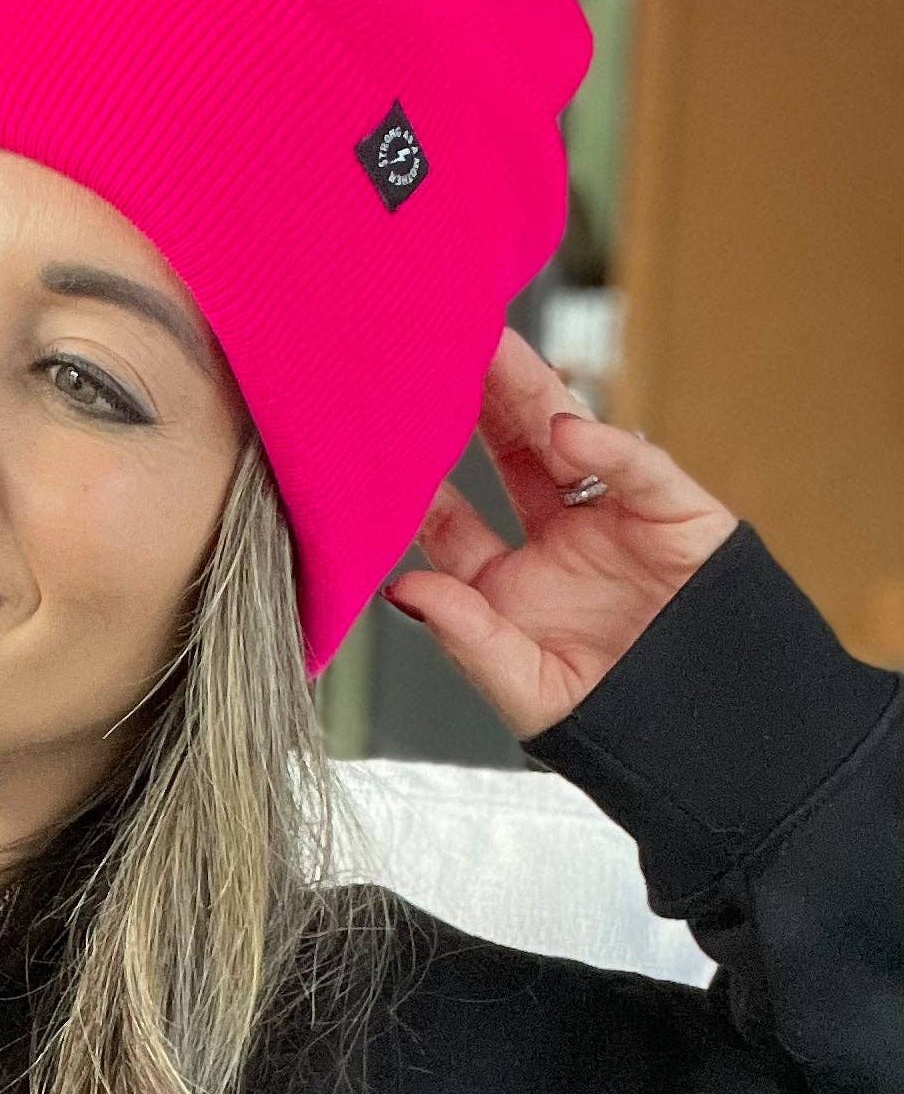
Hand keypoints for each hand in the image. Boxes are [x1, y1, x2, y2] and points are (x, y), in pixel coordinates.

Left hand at [380, 326, 739, 740]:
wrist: (721, 746)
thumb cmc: (616, 730)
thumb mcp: (525, 689)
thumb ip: (465, 636)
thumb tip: (399, 588)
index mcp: (506, 586)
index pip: (448, 519)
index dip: (414, 481)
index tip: (372, 440)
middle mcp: (554, 544)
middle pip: (502, 458)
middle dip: (468, 406)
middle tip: (427, 354)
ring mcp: (612, 522)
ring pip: (563, 441)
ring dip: (526, 392)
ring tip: (488, 347)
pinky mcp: (675, 513)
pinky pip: (639, 468)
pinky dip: (607, 445)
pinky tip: (569, 429)